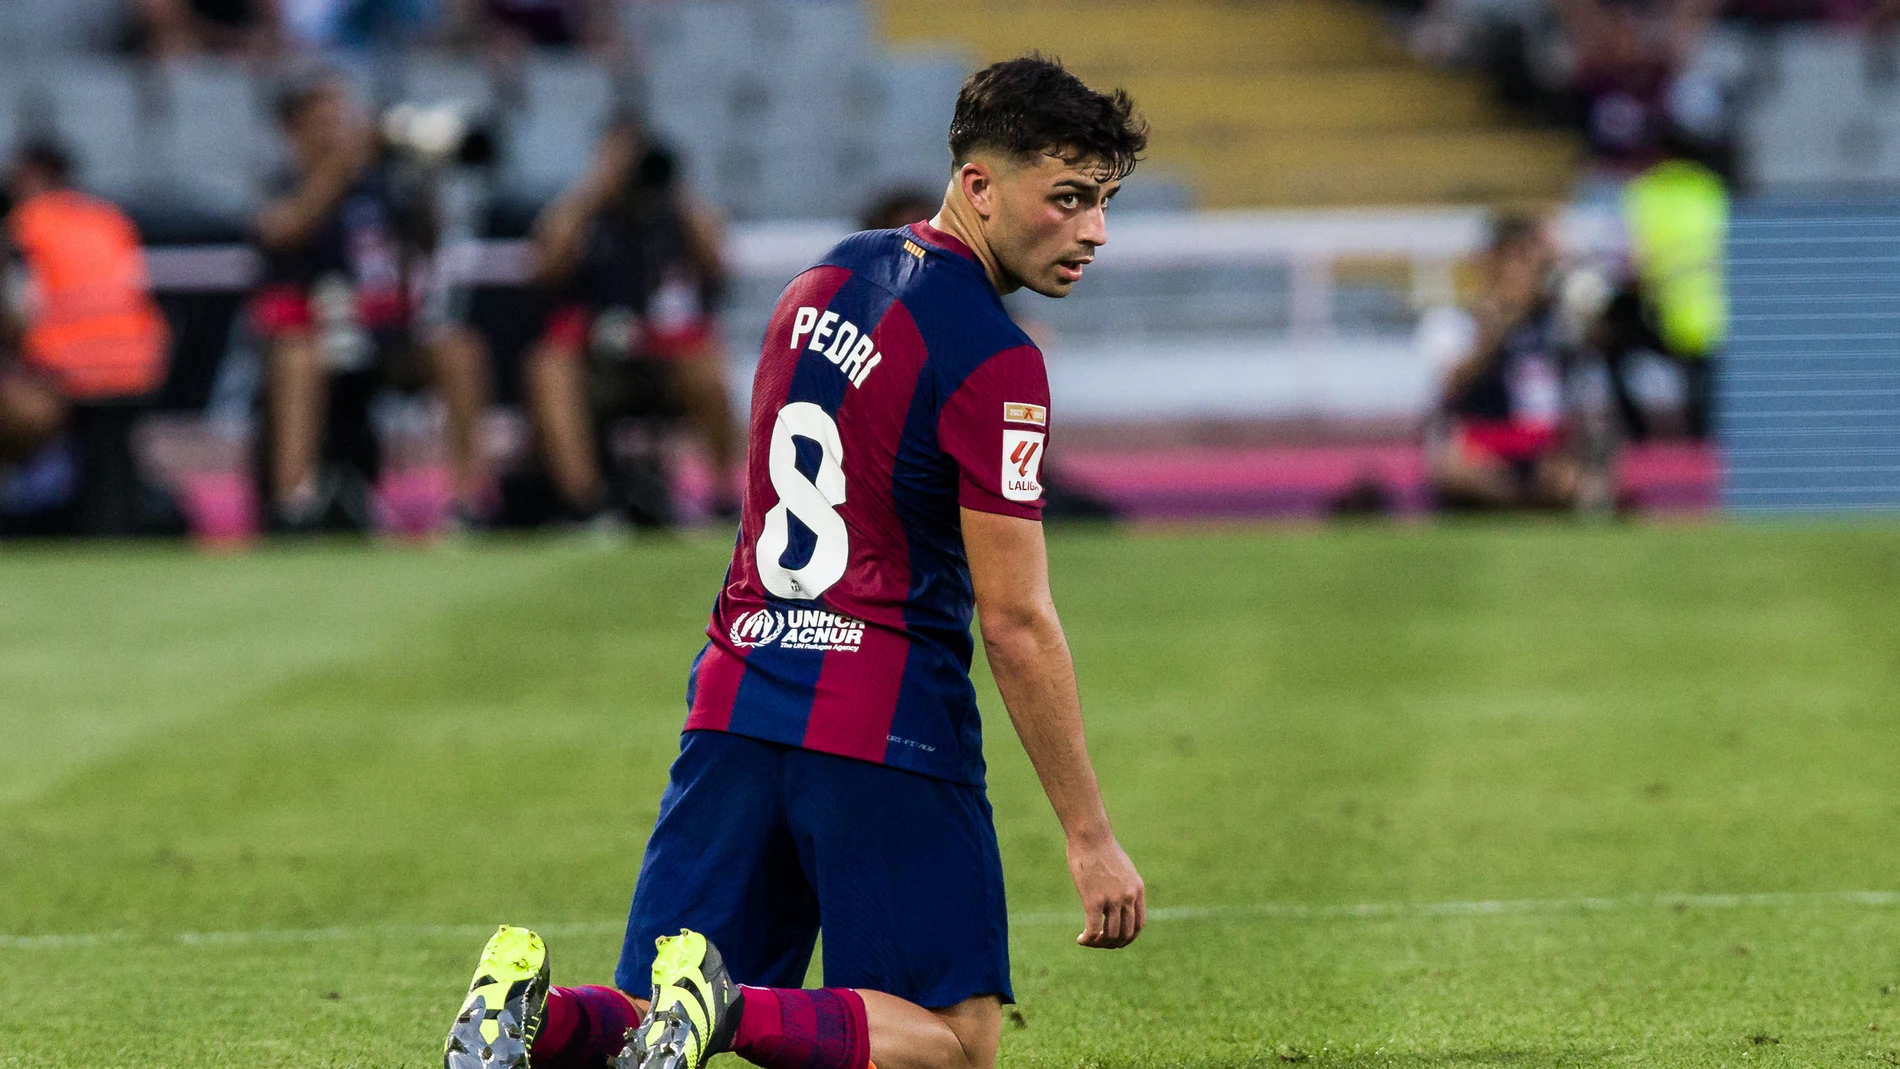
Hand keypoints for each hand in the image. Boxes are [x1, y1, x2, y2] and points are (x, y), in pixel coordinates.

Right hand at [1067, 833, 1144, 948]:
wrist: (1091, 836)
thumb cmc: (1101, 849)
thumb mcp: (1123, 869)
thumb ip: (1124, 886)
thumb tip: (1119, 902)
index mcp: (1137, 890)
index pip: (1139, 925)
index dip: (1128, 938)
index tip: (1115, 940)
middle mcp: (1128, 897)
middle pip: (1126, 934)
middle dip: (1113, 943)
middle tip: (1099, 942)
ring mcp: (1112, 900)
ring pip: (1110, 935)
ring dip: (1099, 943)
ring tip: (1088, 940)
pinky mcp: (1094, 900)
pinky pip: (1093, 930)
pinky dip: (1087, 940)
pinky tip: (1080, 940)